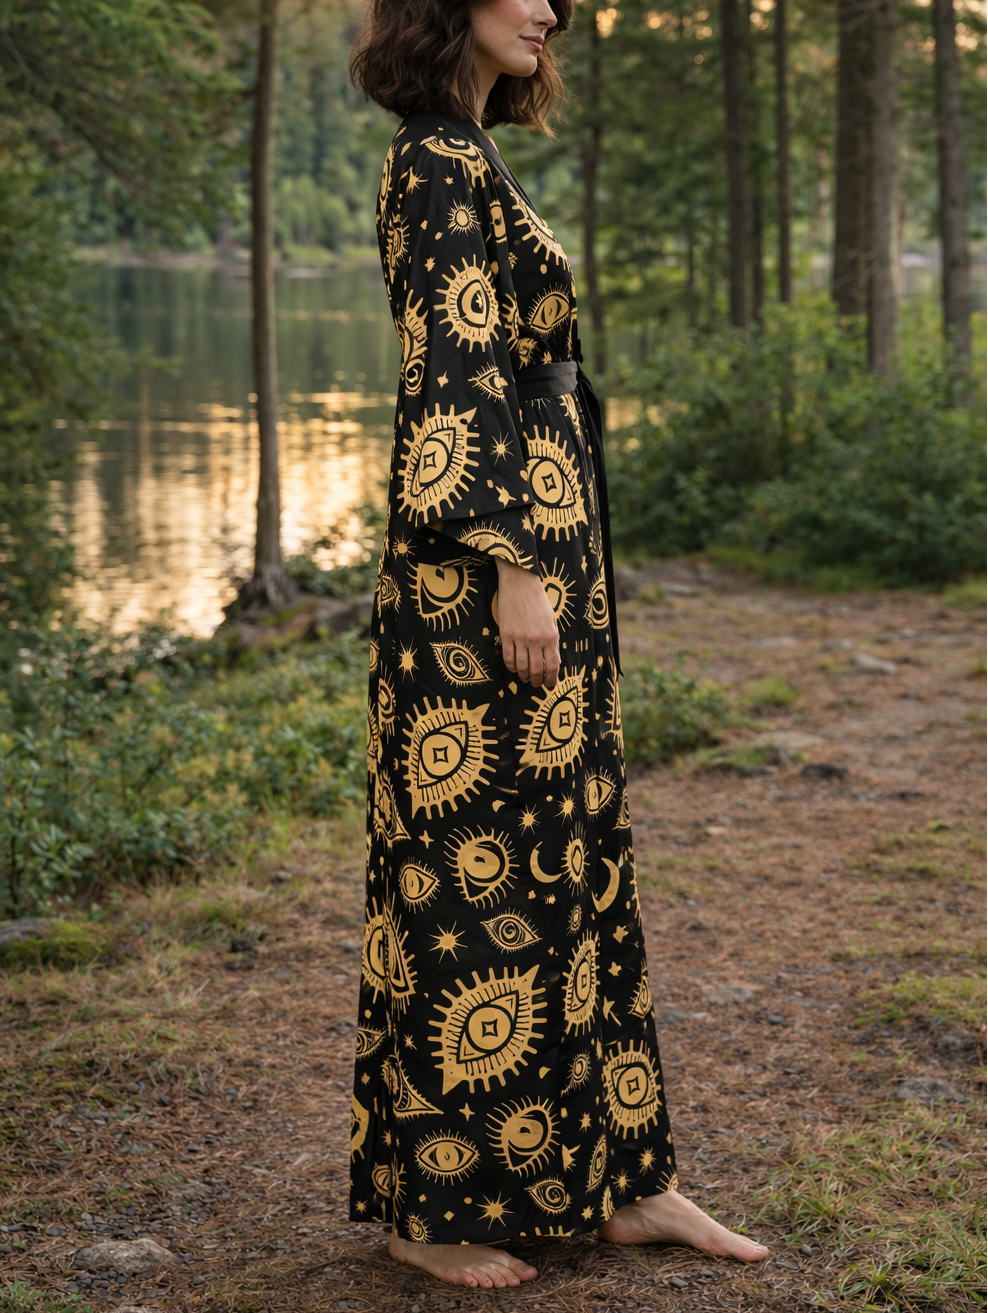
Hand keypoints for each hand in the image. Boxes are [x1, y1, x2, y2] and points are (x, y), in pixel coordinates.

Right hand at [495, 559, 559, 688]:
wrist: (520, 583)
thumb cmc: (538, 600)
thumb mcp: (552, 620)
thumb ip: (552, 641)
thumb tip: (552, 661)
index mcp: (551, 636)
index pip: (553, 665)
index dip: (552, 678)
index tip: (550, 684)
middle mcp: (536, 640)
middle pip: (537, 669)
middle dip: (537, 681)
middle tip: (536, 684)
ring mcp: (520, 638)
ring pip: (522, 667)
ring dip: (524, 677)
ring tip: (525, 679)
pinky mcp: (506, 635)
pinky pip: (508, 658)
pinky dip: (512, 667)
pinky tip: (514, 669)